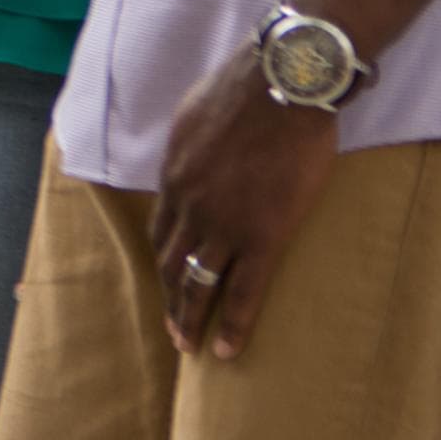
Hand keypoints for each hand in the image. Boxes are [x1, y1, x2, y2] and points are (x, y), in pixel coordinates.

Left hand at [149, 49, 340, 359]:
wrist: (279, 90)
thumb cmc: (242, 93)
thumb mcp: (193, 118)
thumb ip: (189, 145)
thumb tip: (192, 153)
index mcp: (174, 180)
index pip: (161, 232)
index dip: (163, 260)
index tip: (166, 280)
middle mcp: (189, 208)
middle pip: (171, 264)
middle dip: (170, 300)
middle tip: (172, 330)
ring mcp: (223, 225)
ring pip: (198, 283)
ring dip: (191, 318)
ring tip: (190, 346)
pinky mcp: (262, 236)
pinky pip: (243, 291)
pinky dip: (233, 324)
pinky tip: (228, 349)